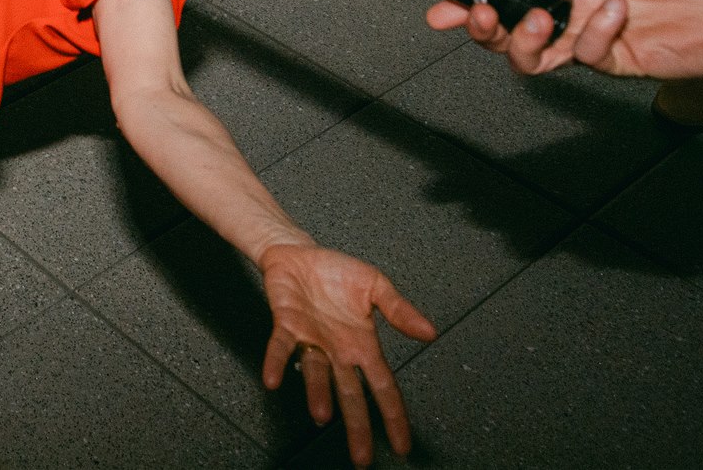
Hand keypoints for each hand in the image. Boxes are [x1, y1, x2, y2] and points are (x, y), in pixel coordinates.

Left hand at [259, 243, 434, 466]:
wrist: (299, 253)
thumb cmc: (336, 271)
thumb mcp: (376, 286)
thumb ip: (400, 310)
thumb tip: (430, 332)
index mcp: (362, 344)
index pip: (383, 387)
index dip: (393, 416)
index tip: (401, 445)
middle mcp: (337, 349)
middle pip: (350, 394)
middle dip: (357, 426)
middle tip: (361, 457)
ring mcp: (311, 340)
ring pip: (315, 374)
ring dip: (317, 394)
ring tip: (322, 415)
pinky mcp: (286, 325)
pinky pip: (280, 347)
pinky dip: (276, 362)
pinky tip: (273, 379)